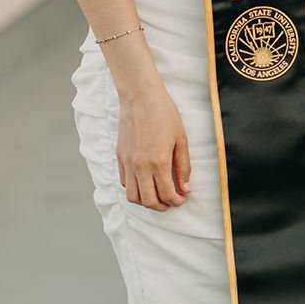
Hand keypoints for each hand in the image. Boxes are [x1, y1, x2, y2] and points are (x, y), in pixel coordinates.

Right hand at [117, 81, 190, 210]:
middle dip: (161, 206)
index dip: (177, 201)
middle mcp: (140, 166)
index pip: (167, 194)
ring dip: (145, 201)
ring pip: (132, 196)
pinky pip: (124, 182)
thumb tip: (185, 188)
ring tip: (157, 195)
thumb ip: (183, 166)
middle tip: (170, 201)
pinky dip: (134, 188)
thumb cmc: (164, 114)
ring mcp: (127, 162)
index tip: (182, 198)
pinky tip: (145, 182)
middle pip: (147, 202)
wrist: (140, 97)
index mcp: (158, 162)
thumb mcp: (181, 140)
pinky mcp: (119, 157)